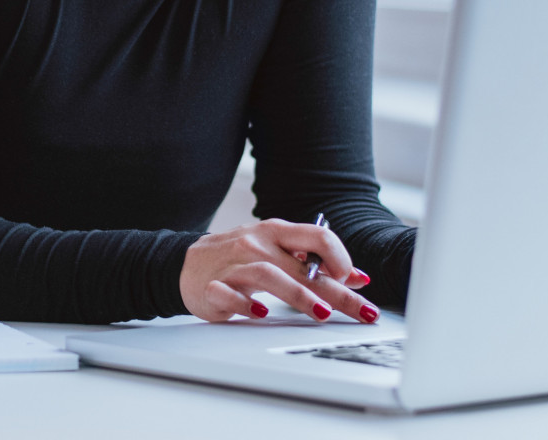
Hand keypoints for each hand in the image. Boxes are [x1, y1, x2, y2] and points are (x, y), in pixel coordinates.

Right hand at [180, 218, 378, 323]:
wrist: (186, 265)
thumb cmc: (238, 259)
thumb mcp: (277, 252)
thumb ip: (314, 262)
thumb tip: (356, 277)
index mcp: (276, 233)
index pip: (317, 236)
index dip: (340, 257)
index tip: (354, 280)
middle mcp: (256, 244)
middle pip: (302, 266)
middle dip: (336, 290)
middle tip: (361, 310)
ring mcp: (233, 265)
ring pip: (268, 275)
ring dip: (297, 295)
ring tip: (321, 313)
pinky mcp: (213, 286)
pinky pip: (229, 294)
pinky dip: (245, 304)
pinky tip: (261, 314)